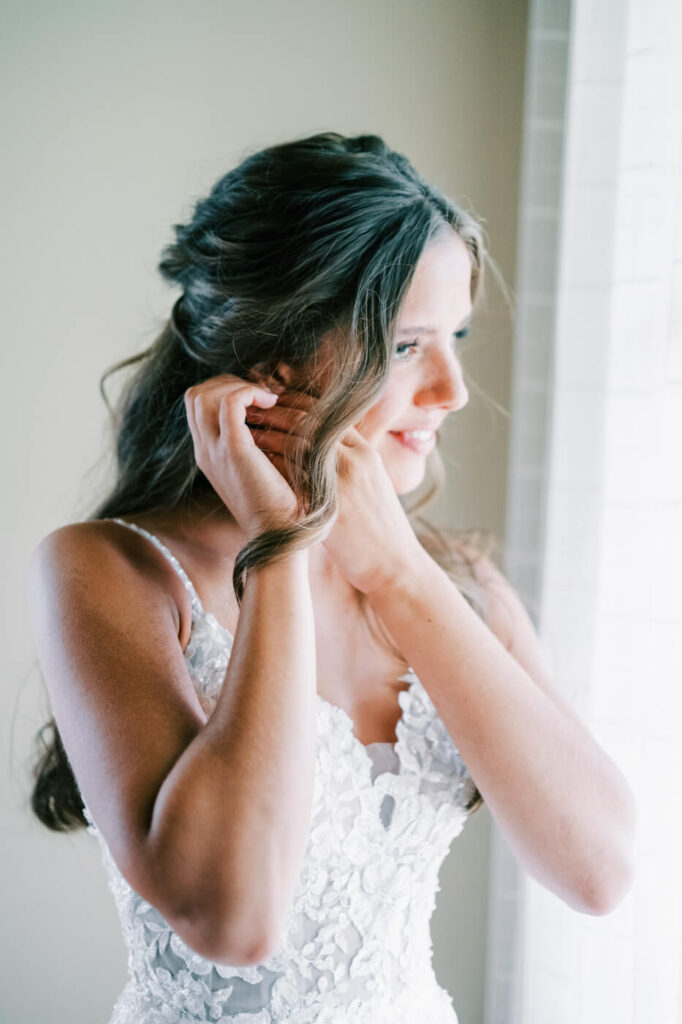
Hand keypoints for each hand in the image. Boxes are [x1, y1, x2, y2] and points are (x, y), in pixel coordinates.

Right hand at [184, 374, 302, 542]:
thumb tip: (271, 418)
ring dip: (238, 385)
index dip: (225, 391)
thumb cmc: (280, 507)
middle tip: (262, 394)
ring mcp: (213, 450)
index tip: (258, 398)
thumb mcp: (261, 470)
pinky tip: (271, 403)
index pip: (198, 406)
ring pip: (204, 394)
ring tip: (267, 398)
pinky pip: (229, 402)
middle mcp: (204, 451)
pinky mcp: (232, 449)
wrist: (278, 536)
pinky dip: (249, 392)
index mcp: (208, 455)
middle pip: (195, 395)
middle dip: (228, 383)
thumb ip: (256, 446)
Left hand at [246, 390, 421, 592]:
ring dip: (270, 430)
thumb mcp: (373, 485)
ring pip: (299, 438)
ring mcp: (342, 477)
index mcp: (366, 452)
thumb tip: (323, 451)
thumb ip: (350, 463)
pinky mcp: (329, 500)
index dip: (298, 405)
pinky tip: (253, 458)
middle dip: (279, 411)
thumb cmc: (380, 530)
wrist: (394, 564)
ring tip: (247, 428)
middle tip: (254, 408)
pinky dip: (271, 459)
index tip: (276, 403)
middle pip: (311, 419)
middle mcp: (355, 458)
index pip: (329, 413)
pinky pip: (293, 469)